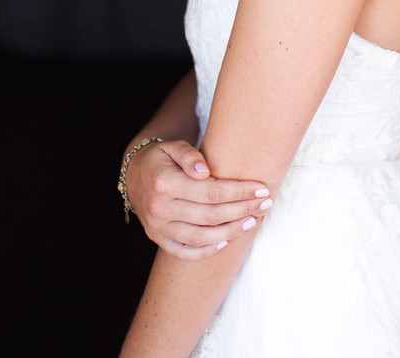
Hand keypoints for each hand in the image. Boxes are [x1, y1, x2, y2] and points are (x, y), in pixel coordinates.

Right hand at [124, 139, 273, 259]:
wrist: (133, 175)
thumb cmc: (160, 157)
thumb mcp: (172, 146)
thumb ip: (189, 156)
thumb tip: (205, 171)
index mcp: (165, 182)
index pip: (211, 191)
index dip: (239, 192)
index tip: (261, 188)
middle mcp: (160, 208)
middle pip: (210, 215)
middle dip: (242, 210)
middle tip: (266, 204)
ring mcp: (158, 228)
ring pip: (201, 237)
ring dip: (231, 231)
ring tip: (252, 221)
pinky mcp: (158, 239)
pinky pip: (184, 252)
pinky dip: (206, 251)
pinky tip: (226, 242)